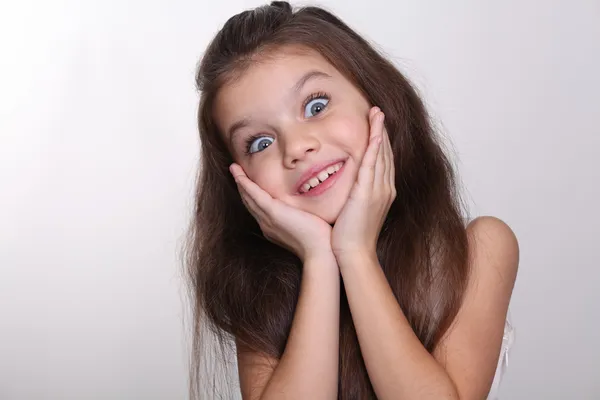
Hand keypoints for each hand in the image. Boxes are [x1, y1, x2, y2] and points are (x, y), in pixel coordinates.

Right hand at [230, 164, 333, 261]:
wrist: (319, 252)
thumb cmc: (320, 241)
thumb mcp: (308, 225)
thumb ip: (303, 216)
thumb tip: (310, 207)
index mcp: (273, 227)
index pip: (259, 208)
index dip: (251, 194)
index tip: (247, 183)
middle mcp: (266, 224)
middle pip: (250, 202)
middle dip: (242, 186)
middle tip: (235, 171)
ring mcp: (268, 219)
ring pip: (249, 197)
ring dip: (240, 182)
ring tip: (234, 168)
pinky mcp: (273, 213)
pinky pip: (255, 195)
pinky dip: (245, 184)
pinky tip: (239, 174)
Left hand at [331, 106, 395, 261]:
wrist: (354, 253)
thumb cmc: (350, 237)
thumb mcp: (355, 212)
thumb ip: (354, 197)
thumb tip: (347, 189)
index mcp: (382, 193)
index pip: (382, 161)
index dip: (380, 142)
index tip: (376, 126)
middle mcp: (385, 188)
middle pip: (385, 153)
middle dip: (382, 131)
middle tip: (378, 112)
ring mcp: (379, 189)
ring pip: (381, 153)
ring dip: (380, 131)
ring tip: (377, 113)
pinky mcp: (368, 191)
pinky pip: (373, 162)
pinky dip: (375, 144)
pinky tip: (375, 129)